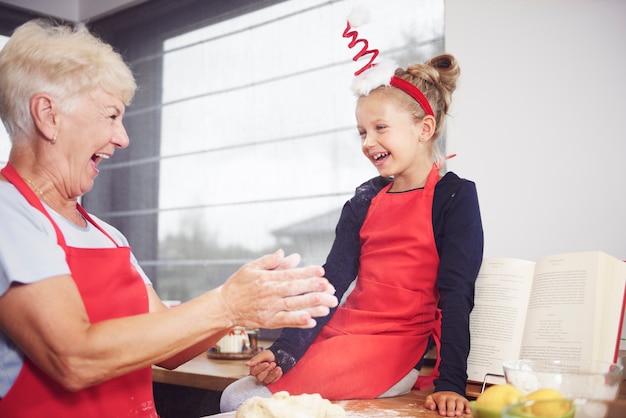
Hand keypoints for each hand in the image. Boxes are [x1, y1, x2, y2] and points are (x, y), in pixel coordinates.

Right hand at [218, 250, 337, 328]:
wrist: (224, 306)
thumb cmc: (239, 284)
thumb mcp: (251, 268)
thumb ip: (270, 261)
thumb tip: (288, 254)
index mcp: (266, 279)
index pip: (289, 275)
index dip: (306, 273)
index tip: (321, 272)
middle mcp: (268, 294)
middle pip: (294, 291)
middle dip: (313, 289)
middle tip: (331, 288)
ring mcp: (268, 309)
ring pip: (293, 307)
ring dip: (311, 307)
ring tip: (327, 305)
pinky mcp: (268, 322)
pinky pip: (285, 322)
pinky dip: (298, 322)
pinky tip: (312, 321)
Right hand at [245, 349, 282, 383]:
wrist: (278, 356)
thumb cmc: (269, 355)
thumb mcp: (263, 355)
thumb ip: (255, 360)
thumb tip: (246, 364)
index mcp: (253, 368)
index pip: (253, 372)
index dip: (260, 368)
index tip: (267, 363)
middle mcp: (258, 374)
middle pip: (259, 378)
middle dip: (267, 370)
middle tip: (273, 363)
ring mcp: (264, 378)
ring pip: (266, 381)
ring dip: (273, 373)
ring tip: (278, 367)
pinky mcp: (271, 380)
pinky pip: (273, 381)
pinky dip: (277, 375)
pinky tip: (279, 369)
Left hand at [424, 391, 469, 416]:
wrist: (448, 390)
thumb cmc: (439, 398)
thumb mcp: (431, 398)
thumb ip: (429, 402)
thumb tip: (432, 407)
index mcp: (441, 397)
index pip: (442, 402)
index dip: (442, 408)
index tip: (442, 413)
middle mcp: (450, 397)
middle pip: (451, 402)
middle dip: (451, 409)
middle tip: (450, 414)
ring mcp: (457, 398)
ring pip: (459, 403)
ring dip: (459, 408)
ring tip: (458, 414)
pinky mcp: (463, 400)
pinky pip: (466, 403)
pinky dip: (468, 407)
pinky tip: (468, 412)